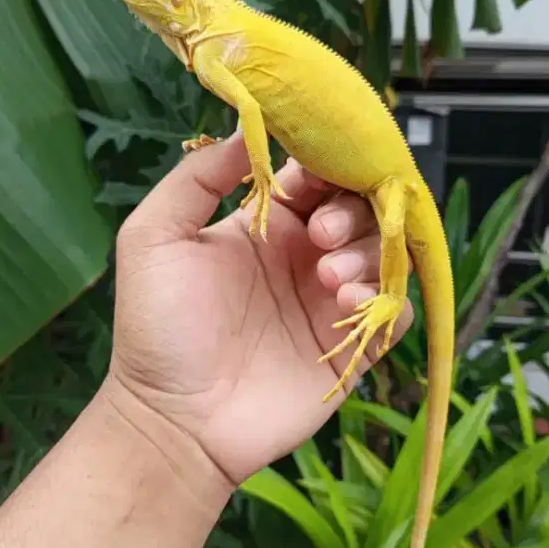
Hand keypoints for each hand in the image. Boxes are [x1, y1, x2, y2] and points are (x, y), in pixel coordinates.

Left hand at [104, 133, 413, 484]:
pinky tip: (345, 304)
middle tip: (320, 236)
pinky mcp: (350, 346)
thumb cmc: (158, 329)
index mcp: (263, 224)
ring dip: (365, 253)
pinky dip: (384, 298)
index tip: (321, 170)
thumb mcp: (154, 237)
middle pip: (357, 207)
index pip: (314, 174)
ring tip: (327, 277)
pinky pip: (393, 311)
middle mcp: (302, 256)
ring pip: (382, 253)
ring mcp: (328, 301)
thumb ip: (197, 178)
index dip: (325, 164)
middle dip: (350, 210)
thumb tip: (249, 125)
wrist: (174, 422)